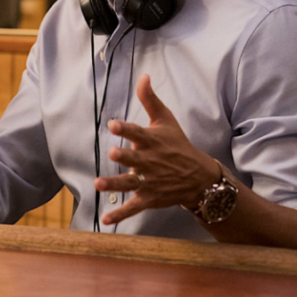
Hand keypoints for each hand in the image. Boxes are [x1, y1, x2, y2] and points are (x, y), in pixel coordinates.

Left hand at [96, 74, 218, 224]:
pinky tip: (105, 221)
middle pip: (134, 159)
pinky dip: (120, 215)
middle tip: (113, 154)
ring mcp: (149, 182)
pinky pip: (132, 208)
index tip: (113, 125)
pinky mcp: (148, 198)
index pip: (137, 133)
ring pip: (129, 184)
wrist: (198, 177)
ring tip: (98, 185)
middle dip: (125, 158)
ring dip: (114, 185)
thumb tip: (143, 75)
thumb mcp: (165, 120)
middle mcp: (150, 162)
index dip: (125, 129)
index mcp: (152, 141)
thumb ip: (150, 99)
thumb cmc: (177, 144)